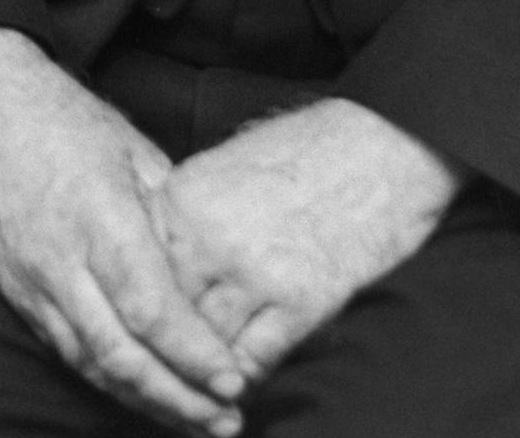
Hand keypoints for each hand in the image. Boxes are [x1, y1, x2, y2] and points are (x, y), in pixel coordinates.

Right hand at [0, 29, 254, 434]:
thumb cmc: (65, 122)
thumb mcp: (135, 155)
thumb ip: (171, 219)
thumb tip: (209, 274)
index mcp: (100, 218)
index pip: (151, 308)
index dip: (193, 354)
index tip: (233, 381)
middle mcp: (62, 259)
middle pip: (121, 353)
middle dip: (177, 398)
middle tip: (225, 422)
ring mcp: (33, 281)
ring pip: (91, 363)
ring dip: (145, 400)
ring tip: (192, 422)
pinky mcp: (16, 292)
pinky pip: (65, 349)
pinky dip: (107, 380)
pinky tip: (140, 394)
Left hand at [156, 99, 457, 376]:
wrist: (382, 147)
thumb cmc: (306, 151)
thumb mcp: (221, 168)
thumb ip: (185, 216)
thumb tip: (158, 261)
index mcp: (180, 197)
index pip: (136, 269)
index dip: (141, 299)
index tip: (148, 318)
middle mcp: (205, 236)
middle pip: (164, 310)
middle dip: (169, 337)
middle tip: (176, 356)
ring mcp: (251, 270)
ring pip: (203, 342)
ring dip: (204, 364)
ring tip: (209, 371)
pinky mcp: (299, 300)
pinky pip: (253, 358)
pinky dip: (246, 373)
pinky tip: (246, 373)